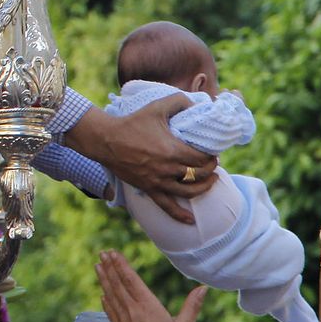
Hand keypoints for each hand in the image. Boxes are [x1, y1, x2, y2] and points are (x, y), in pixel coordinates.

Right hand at [68, 98, 217, 224]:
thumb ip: (179, 101)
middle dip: (211, 170)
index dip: (212, 156)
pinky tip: (190, 220)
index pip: (202, 158)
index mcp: (173, 150)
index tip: (214, 152)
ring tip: (211, 182)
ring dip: (203, 188)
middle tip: (213, 164)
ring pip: (188, 191)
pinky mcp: (148, 188)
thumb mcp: (157, 106)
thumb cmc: (133, 122)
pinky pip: (166, 206)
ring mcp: (158, 181)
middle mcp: (168, 169)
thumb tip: (195, 103)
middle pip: (198, 175)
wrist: (107, 140)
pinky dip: (179, 215)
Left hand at [96, 249, 206, 321]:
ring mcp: (123, 321)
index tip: (113, 253)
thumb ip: (192, 306)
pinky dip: (105, 301)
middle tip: (102, 253)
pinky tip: (102, 295)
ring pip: (111, 295)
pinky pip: (110, 311)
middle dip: (109, 267)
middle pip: (118, 284)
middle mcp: (132, 310)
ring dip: (104, 280)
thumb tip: (203, 288)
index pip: (131, 279)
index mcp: (147, 306)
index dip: (121, 264)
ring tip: (98, 266)